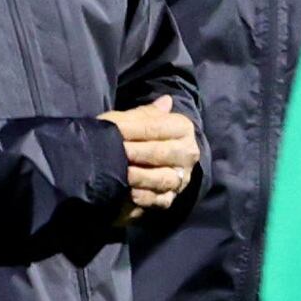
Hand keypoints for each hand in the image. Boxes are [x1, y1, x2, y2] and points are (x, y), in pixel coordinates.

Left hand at [106, 98, 199, 215]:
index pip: (157, 127)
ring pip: (163, 178)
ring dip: (139, 176)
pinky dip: (143, 197)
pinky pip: (159, 200)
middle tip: (116, 152)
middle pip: (161, 153)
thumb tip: (166, 101)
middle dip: (136, 152)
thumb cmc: (132, 134)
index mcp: (183, 128)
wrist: (135, 161)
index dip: (133, 128)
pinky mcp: (170, 198)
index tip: (112, 128)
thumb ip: (145, 114)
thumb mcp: (133, 121)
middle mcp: (188, 153)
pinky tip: (128, 192)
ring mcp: (181, 178)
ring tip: (121, 172)